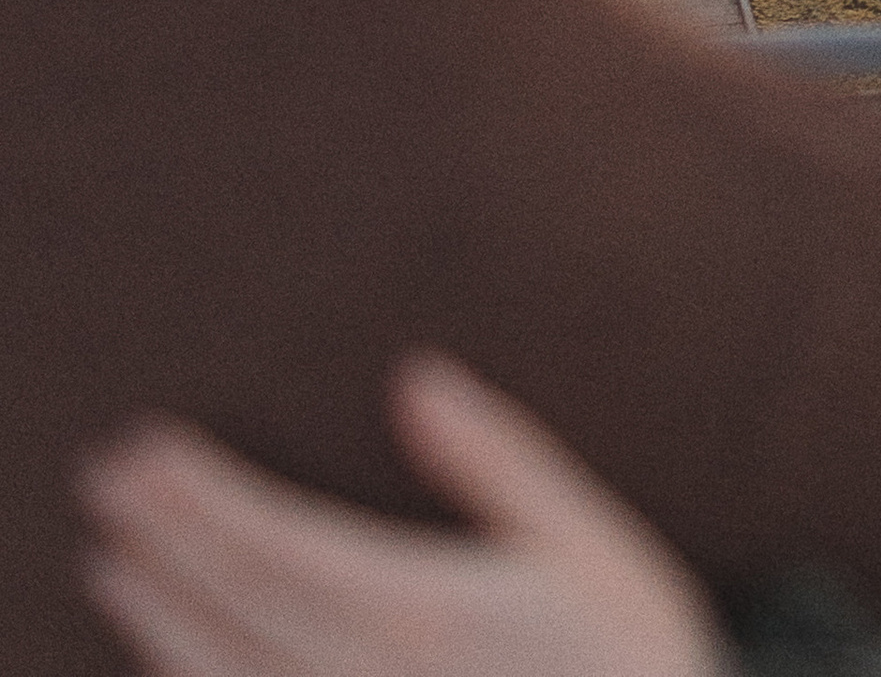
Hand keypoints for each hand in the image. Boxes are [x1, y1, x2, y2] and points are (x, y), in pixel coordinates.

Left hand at [80, 349, 728, 676]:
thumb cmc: (629, 660)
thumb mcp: (584, 542)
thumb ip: (495, 459)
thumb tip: (414, 379)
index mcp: (420, 609)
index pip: (276, 543)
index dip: (200, 499)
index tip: (143, 451)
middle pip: (235, 605)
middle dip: (162, 541)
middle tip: (104, 481)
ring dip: (159, 621)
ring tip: (114, 566)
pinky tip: (169, 665)